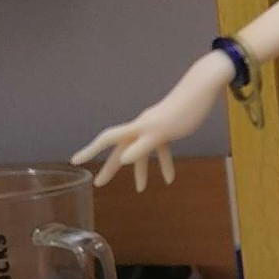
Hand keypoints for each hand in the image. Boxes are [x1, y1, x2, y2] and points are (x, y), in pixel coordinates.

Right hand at [70, 54, 230, 190]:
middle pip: (121, 150)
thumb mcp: (163, 132)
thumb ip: (142, 146)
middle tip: (99, 184)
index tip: (75, 161)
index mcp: (137, 128)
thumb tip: (122, 160)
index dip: (90, 150)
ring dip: (141, 171)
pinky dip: (165, 163)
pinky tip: (170, 178)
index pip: (107, 140)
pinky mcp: (167, 129)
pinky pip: (161, 148)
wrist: (203, 88)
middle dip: (111, 168)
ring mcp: (154, 129)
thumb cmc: (185, 110)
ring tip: (141, 190)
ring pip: (142, 152)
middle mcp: (141, 128)